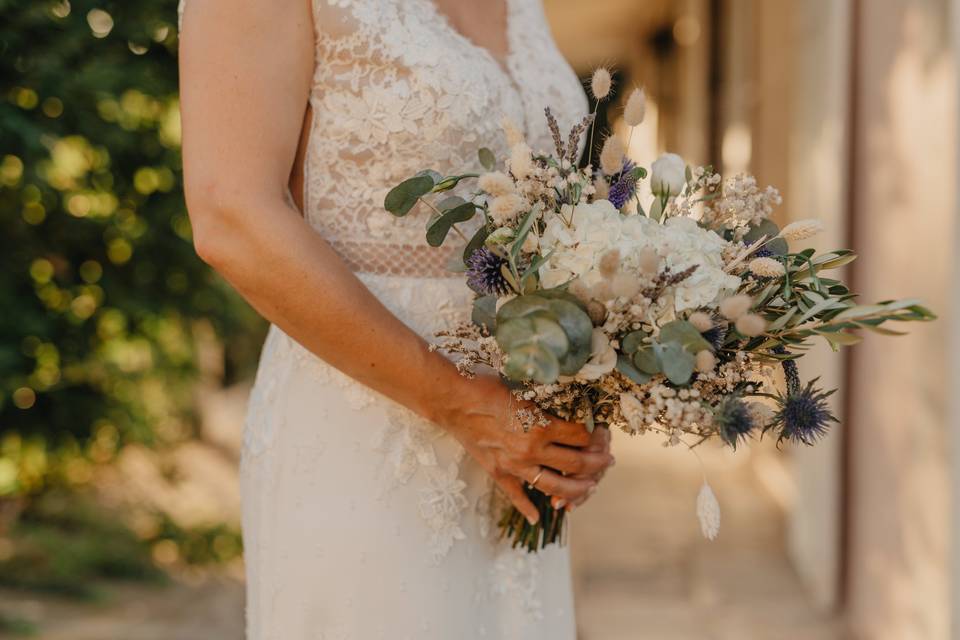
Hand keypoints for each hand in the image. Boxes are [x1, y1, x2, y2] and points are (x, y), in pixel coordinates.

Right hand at [437, 374, 614, 524]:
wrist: (453, 401)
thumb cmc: (488, 387)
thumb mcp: (525, 390)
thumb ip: (548, 404)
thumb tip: (572, 407)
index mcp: (541, 426)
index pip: (581, 437)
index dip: (596, 436)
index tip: (601, 434)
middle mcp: (532, 450)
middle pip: (576, 464)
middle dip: (597, 464)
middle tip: (607, 462)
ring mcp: (515, 466)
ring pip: (555, 486)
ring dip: (577, 490)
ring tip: (590, 487)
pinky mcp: (498, 473)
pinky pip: (517, 496)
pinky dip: (528, 509)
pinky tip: (538, 518)